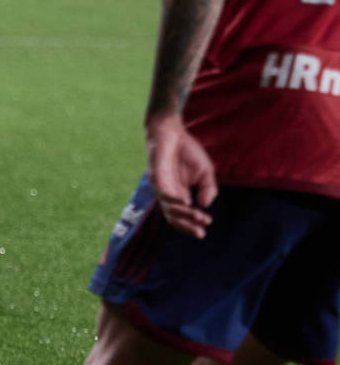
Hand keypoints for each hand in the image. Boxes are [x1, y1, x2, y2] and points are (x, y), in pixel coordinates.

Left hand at [145, 113, 218, 238]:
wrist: (172, 131)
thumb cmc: (187, 151)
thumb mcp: (206, 172)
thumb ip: (208, 189)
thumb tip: (205, 205)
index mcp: (179, 194)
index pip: (183, 215)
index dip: (194, 222)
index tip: (208, 224)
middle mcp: (168, 193)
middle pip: (173, 216)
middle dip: (187, 226)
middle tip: (200, 233)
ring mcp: (160, 185)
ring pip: (168, 207)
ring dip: (184, 214)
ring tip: (198, 217)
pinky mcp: (155, 175)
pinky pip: (162, 191)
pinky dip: (173, 199)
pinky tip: (184, 203)